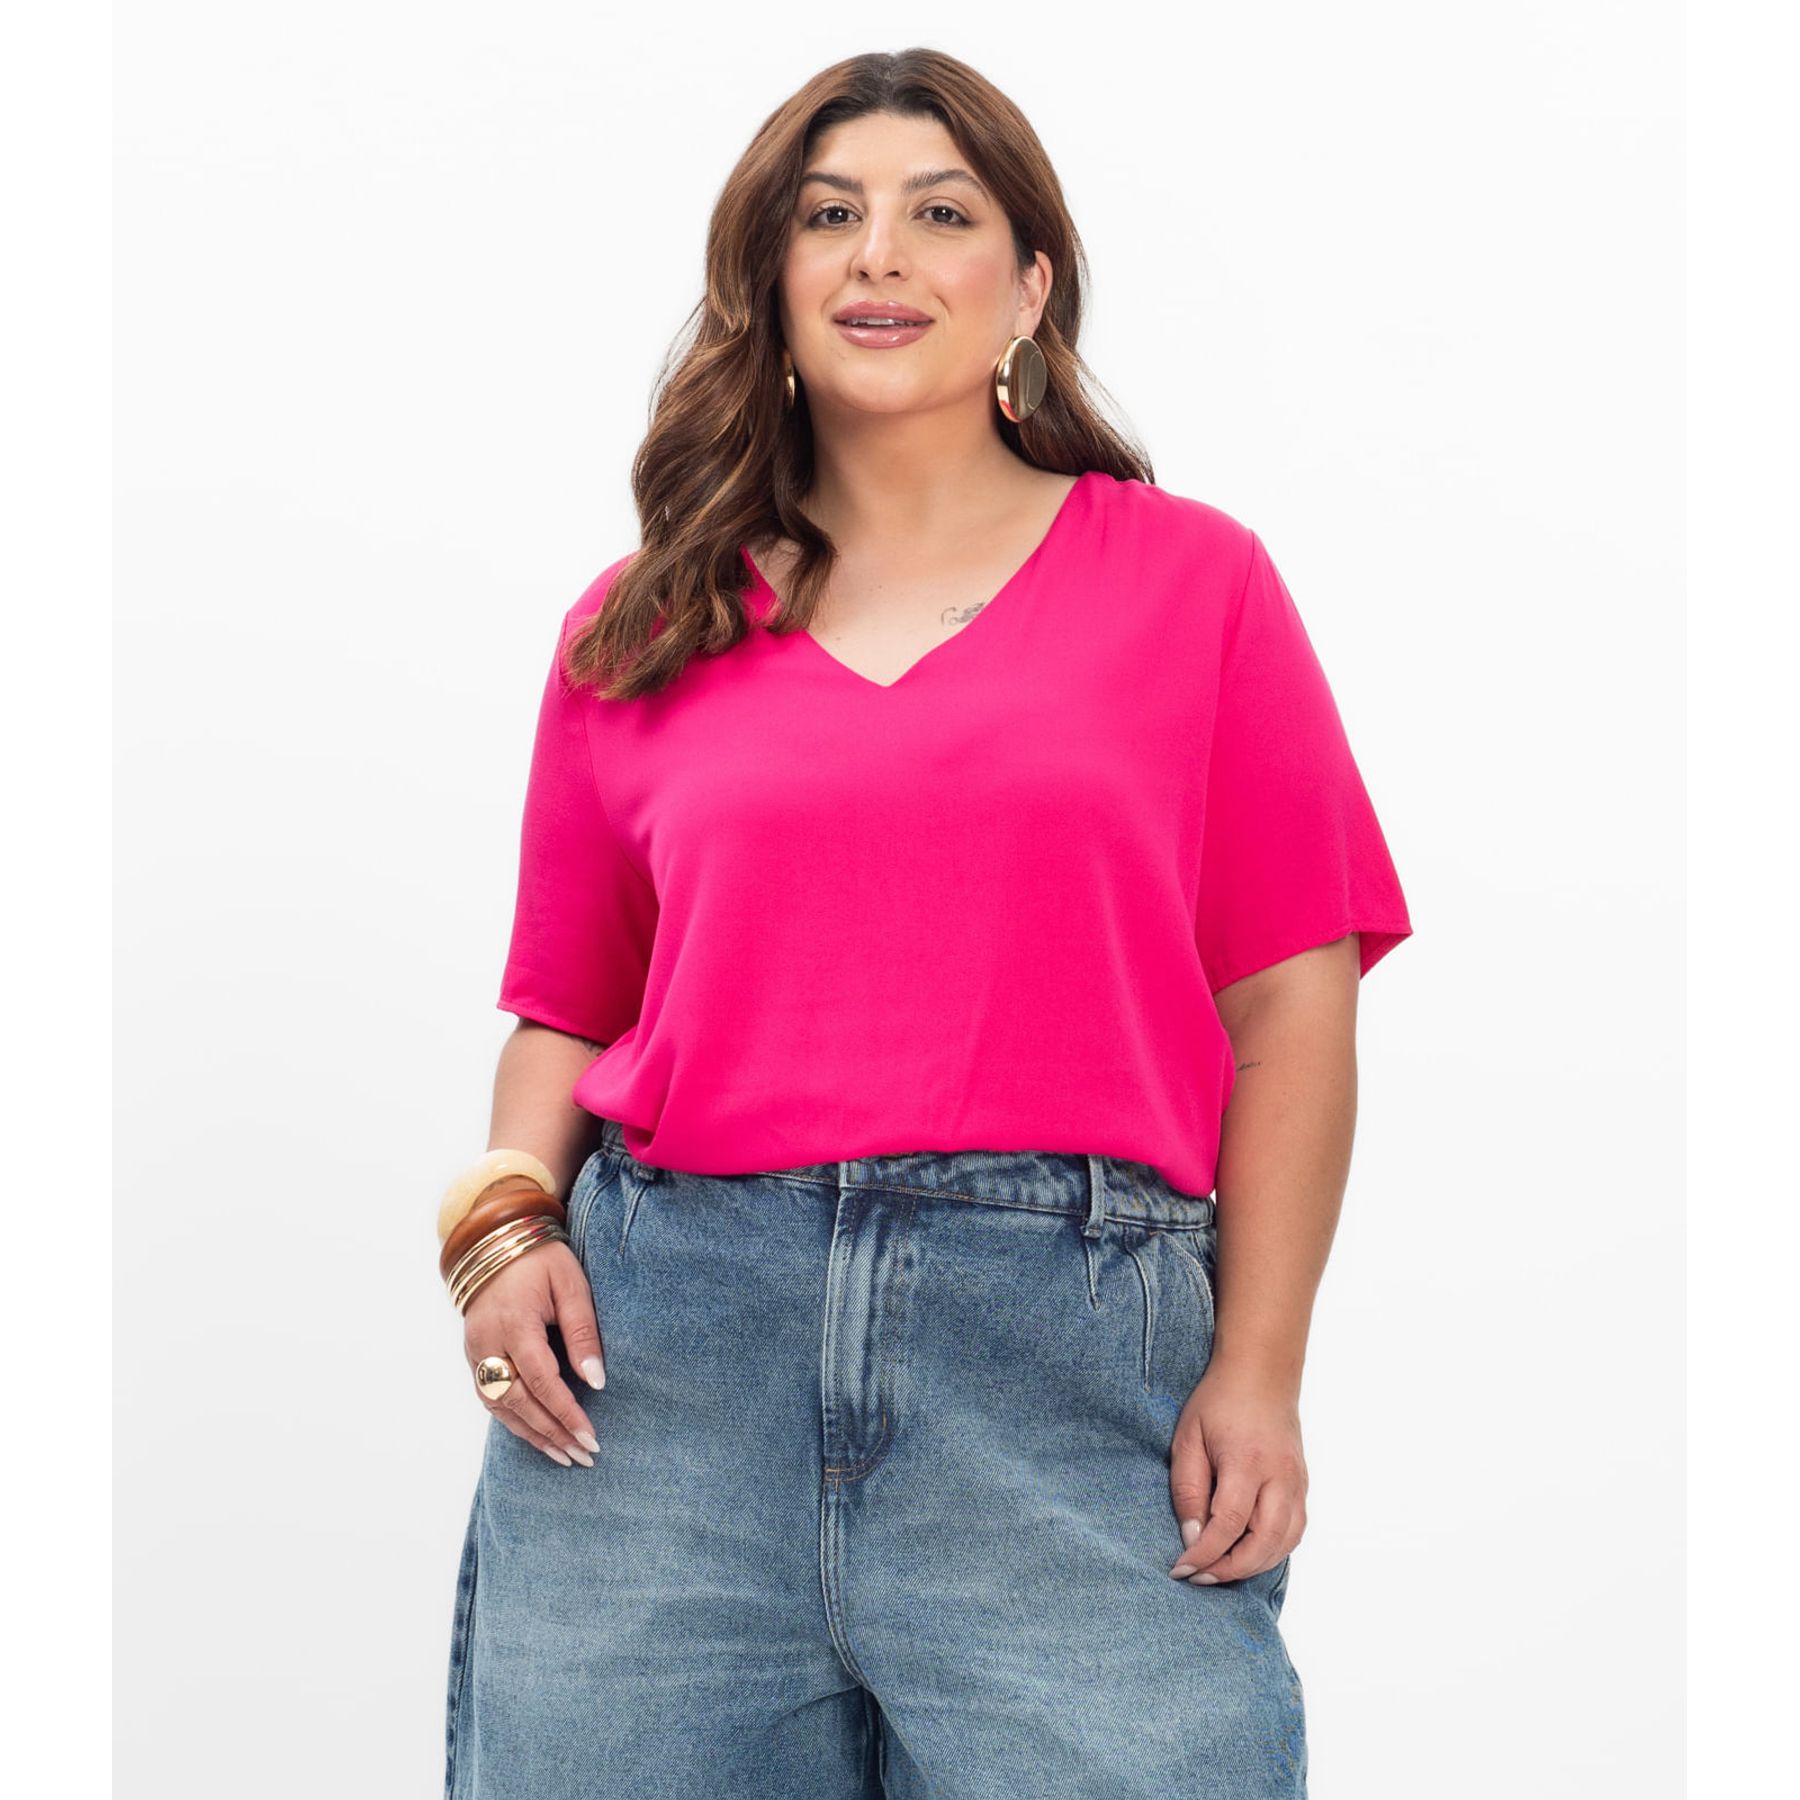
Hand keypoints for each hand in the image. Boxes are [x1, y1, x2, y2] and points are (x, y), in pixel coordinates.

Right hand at [462, 1241, 606, 1467]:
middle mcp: (487, 1343)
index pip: (541, 1381)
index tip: (590, 1437)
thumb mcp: (571, 1286)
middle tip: (583, 1455)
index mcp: (514, 1323)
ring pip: (499, 1406)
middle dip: (551, 1433)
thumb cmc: (541, 1261)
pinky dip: (512, 1420)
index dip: (565, 1413)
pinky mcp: (473, 1356)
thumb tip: (596, 1380)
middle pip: (518, 1402)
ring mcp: (474, 1351)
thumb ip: (582, 1333)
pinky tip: (536, 1434)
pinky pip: (489, 1397)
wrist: (497, 1243)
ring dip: (532, 1434)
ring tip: (564, 1456)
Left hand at [1166, 1360, 1307, 1582]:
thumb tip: (1192, 1538)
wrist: (1261, 1374)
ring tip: (1219, 1569)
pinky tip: (1248, 1553)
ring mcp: (1297, 1482)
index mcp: (1247, 1462)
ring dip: (1253, 1565)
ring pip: (1284, 1543)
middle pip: (1263, 1543)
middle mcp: (1280, 1477)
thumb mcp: (1188, 1438)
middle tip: (1199, 1577)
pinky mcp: (1303, 1485)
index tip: (1182, 1568)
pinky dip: (1273, 1551)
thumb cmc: (1218, 1402)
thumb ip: (1188, 1490)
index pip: (1229, 1524)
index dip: (1205, 1554)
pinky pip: (1295, 1531)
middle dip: (1230, 1569)